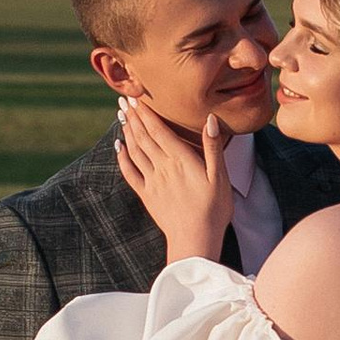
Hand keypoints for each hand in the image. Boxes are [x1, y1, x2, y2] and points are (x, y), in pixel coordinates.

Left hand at [113, 90, 234, 265]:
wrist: (195, 241)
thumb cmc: (213, 210)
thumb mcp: (220, 177)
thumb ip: (213, 147)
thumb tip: (210, 119)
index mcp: (181, 160)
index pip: (159, 130)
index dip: (147, 113)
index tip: (138, 98)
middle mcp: (163, 167)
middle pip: (144, 137)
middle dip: (134, 117)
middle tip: (124, 100)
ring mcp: (152, 182)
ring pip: (135, 151)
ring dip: (127, 132)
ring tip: (121, 116)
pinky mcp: (147, 195)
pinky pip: (130, 173)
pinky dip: (122, 158)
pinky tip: (118, 147)